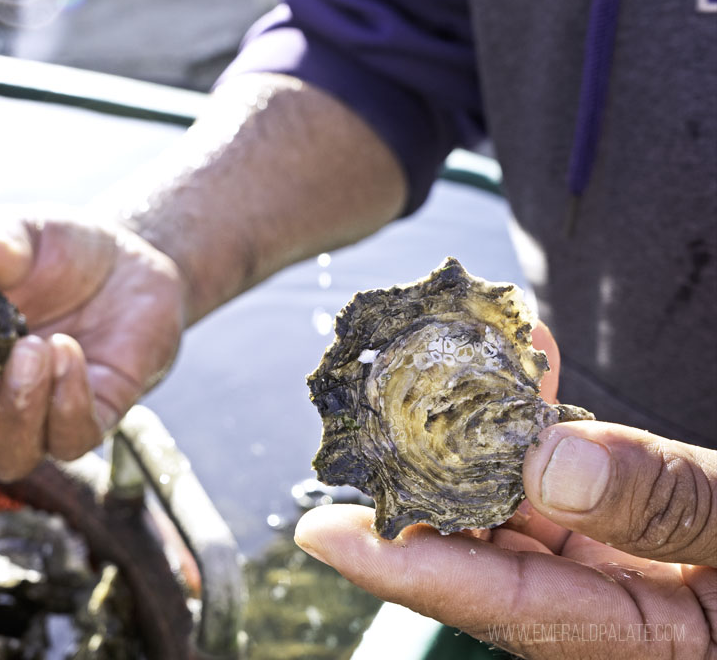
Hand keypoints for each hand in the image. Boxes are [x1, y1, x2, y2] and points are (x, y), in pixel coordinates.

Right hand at [0, 207, 185, 486]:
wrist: (128, 258)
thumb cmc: (57, 250)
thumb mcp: (21, 231)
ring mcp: (35, 415)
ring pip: (7, 455)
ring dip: (14, 408)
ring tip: (31, 346)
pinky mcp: (90, 416)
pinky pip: (72, 437)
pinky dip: (65, 399)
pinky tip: (69, 351)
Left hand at [294, 326, 716, 657]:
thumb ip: (669, 507)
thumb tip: (550, 465)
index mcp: (635, 645)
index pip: (498, 602)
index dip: (405, 566)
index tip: (322, 533)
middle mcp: (607, 613)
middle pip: (488, 547)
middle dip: (429, 478)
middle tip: (375, 412)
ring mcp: (614, 570)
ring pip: (520, 503)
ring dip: (486, 432)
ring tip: (457, 361)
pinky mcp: (629, 532)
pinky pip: (568, 480)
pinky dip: (549, 421)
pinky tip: (535, 366)